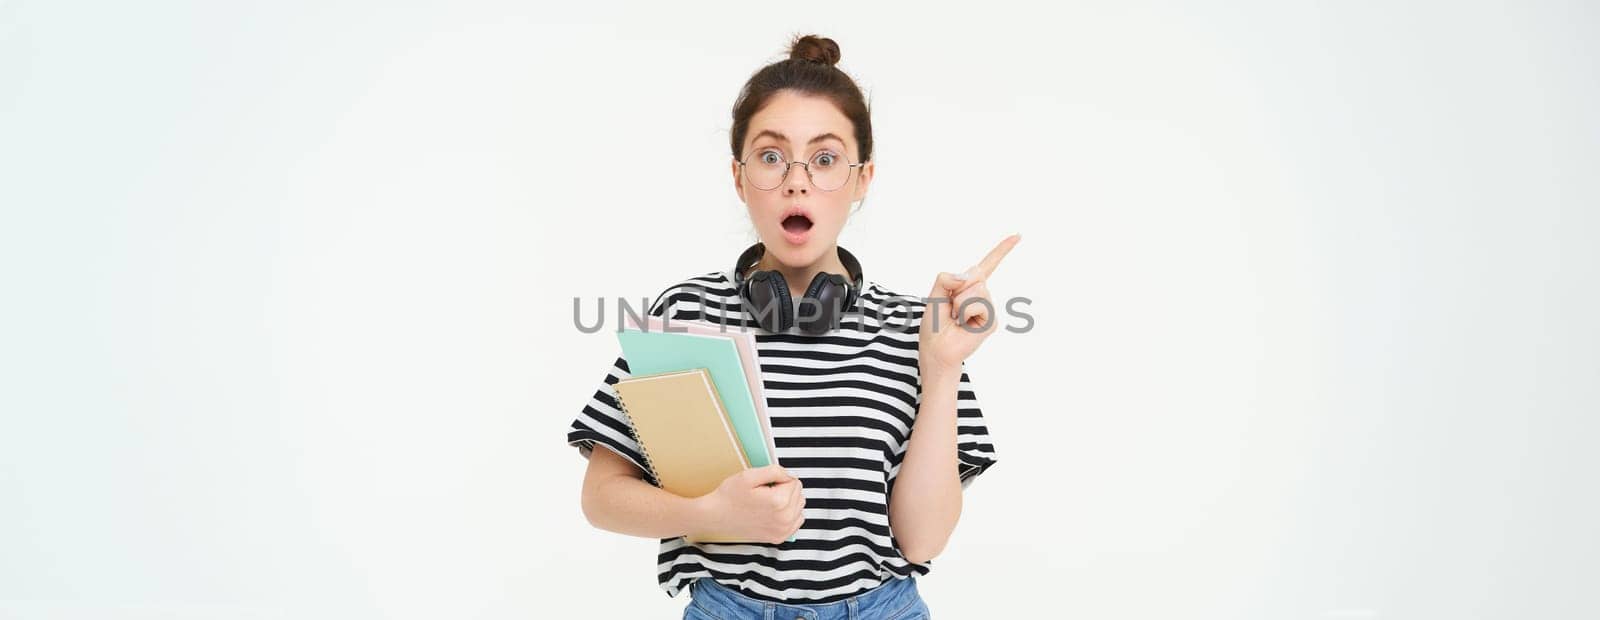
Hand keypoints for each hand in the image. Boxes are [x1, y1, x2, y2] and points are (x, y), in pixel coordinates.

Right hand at [692, 464, 805, 543]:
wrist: (716, 517)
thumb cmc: (729, 496)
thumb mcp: (749, 475)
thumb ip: (775, 471)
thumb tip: (791, 475)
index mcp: (779, 501)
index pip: (794, 480)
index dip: (779, 478)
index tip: (765, 483)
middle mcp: (784, 518)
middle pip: (799, 493)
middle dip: (785, 488)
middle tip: (765, 491)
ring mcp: (782, 530)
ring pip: (799, 506)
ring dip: (788, 501)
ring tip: (769, 501)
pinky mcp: (779, 538)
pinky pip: (796, 521)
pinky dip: (789, 514)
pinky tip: (774, 512)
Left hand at [918, 234, 1019, 377]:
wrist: (937, 350)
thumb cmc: (934, 325)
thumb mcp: (934, 295)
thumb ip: (945, 278)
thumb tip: (968, 275)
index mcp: (969, 286)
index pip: (988, 265)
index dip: (1002, 250)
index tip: (1018, 235)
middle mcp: (982, 295)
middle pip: (974, 273)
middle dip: (957, 287)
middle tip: (950, 307)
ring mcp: (988, 307)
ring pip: (976, 288)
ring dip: (959, 302)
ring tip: (956, 317)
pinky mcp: (991, 321)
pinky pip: (977, 304)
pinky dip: (964, 312)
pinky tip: (963, 325)